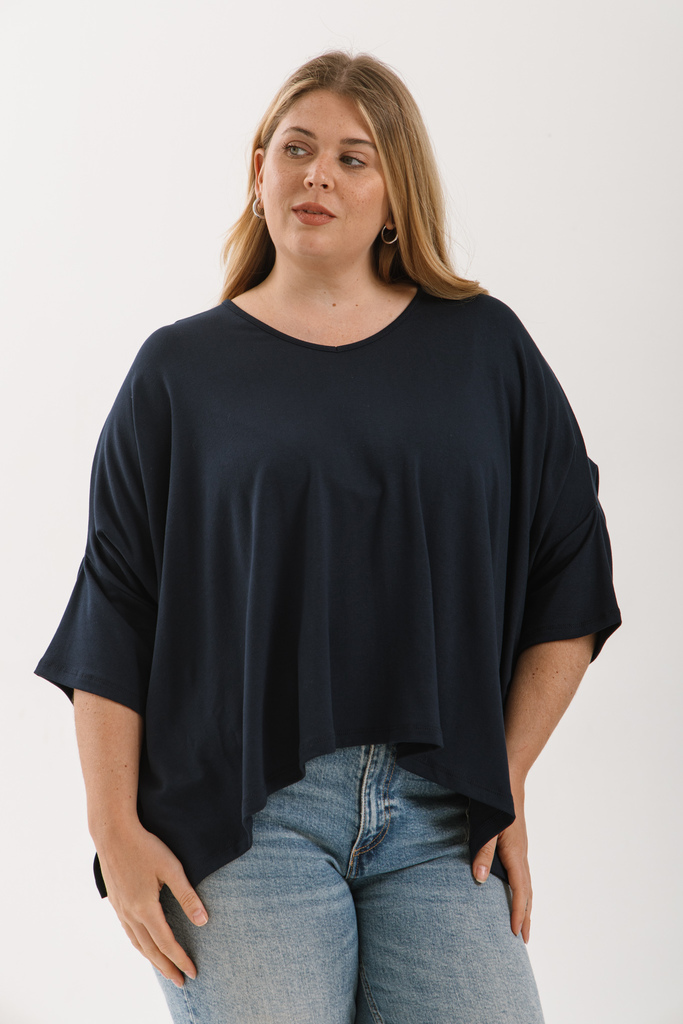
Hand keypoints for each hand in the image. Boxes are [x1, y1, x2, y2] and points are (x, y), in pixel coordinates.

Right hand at [95, 820, 208, 986]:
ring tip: (165, 969)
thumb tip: (203, 921)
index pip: (167, 943)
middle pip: (151, 950)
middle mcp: (130, 914)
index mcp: (145, 909)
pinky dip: (140, 946)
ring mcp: (120, 909)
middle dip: (167, 967)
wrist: (112, 834)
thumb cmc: (145, 847)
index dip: (180, 959)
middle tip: (181, 982)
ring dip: (152, 959)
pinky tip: (144, 945)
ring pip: (137, 944)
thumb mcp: (171, 868)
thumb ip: (187, 895)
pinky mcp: (116, 902)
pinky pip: (129, 933)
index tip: (193, 972)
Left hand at [471, 786, 531, 943]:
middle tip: (523, 938)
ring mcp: (520, 849)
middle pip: (527, 892)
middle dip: (525, 915)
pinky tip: (513, 890)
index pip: (520, 891)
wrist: (509, 779)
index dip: (517, 913)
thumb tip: (480, 880)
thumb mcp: (487, 827)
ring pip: (526, 883)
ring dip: (525, 904)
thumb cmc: (497, 802)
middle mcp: (521, 855)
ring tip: (521, 921)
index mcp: (515, 854)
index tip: (514, 933)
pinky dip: (521, 889)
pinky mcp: (516, 843)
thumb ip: (483, 852)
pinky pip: (521, 873)